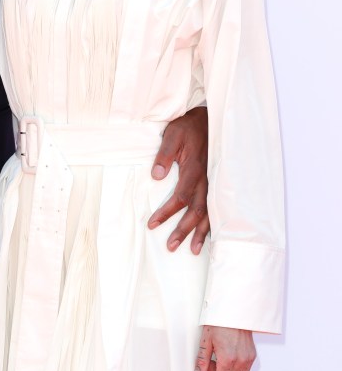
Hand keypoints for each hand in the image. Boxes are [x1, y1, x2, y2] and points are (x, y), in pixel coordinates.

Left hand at [147, 106, 208, 253]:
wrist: (210, 120)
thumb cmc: (188, 127)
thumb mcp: (172, 134)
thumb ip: (164, 154)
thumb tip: (156, 176)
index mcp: (194, 169)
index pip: (180, 197)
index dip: (166, 213)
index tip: (152, 224)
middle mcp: (206, 179)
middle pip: (196, 210)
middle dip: (184, 230)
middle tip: (171, 246)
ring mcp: (215, 182)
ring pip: (210, 212)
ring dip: (201, 232)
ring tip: (194, 250)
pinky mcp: (218, 182)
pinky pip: (217, 207)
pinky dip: (214, 223)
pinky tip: (211, 235)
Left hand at [193, 325, 255, 370]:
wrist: (235, 312)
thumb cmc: (219, 323)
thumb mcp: (206, 341)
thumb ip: (201, 361)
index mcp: (227, 359)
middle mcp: (240, 362)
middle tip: (209, 365)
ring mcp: (248, 360)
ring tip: (218, 358)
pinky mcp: (252, 357)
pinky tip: (227, 358)